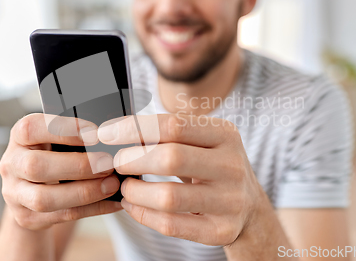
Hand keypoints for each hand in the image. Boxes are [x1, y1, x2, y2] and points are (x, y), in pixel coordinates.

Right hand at [0, 113, 122, 230]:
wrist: (33, 189)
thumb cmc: (53, 155)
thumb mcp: (56, 138)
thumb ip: (75, 135)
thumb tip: (111, 136)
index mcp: (19, 136)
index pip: (32, 128)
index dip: (64, 130)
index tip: (95, 133)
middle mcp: (11, 164)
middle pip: (36, 166)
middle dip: (78, 166)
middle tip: (108, 164)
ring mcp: (14, 194)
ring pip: (44, 198)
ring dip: (84, 192)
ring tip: (111, 184)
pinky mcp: (26, 217)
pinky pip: (61, 216)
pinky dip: (92, 209)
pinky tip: (112, 202)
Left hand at [98, 114, 264, 245]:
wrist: (249, 206)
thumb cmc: (212, 165)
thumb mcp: (202, 142)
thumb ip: (169, 133)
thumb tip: (117, 129)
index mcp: (225, 134)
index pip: (173, 125)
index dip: (134, 128)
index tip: (106, 132)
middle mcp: (231, 165)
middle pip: (170, 158)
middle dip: (132, 160)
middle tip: (117, 162)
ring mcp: (229, 200)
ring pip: (168, 197)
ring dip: (135, 192)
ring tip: (125, 186)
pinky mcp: (220, 230)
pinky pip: (171, 225)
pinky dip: (143, 215)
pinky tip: (133, 205)